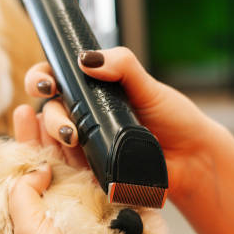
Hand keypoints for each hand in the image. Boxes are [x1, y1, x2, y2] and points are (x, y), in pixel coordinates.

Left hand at [4, 107, 110, 233]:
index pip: (17, 178)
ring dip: (64, 137)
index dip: (16, 146)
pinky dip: (91, 151)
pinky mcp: (109, 208)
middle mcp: (54, 215)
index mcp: (26, 225)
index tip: (19, 116)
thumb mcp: (24, 233)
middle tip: (34, 104)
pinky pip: (98, 174)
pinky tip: (87, 128)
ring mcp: (83, 210)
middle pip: (43, 166)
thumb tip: (34, 168)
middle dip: (38, 135)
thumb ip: (20, 194)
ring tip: (58, 106)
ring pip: (71, 166)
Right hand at [24, 48, 220, 201]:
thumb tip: (87, 59)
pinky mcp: (92, 173)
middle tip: (70, 127)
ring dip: (52, 141)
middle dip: (51, 118)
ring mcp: (86, 148)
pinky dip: (63, 166)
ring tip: (73, 139)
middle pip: (49, 114)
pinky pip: (67, 170)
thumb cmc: (174, 120)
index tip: (47, 83)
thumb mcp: (148, 86)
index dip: (41, 79)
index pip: (55, 81)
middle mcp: (84, 119)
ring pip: (52, 143)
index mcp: (92, 93)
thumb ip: (122, 65)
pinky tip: (71, 162)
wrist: (192, 159)